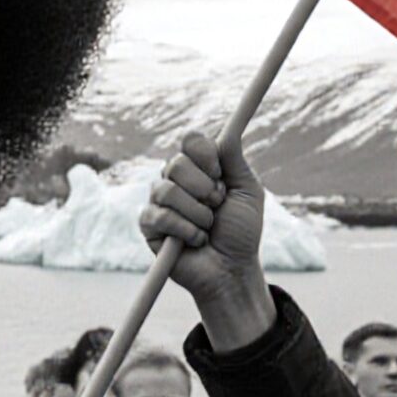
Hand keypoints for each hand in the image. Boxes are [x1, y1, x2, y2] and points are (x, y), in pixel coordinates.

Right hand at [139, 131, 277, 349]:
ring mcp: (159, 202)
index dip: (204, 155)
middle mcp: (175, 180)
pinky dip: (186, 231)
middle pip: (174, 163)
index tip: (220, 173)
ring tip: (207, 227)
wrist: (232, 269)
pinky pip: (159, 216)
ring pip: (166, 190)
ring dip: (197, 213)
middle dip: (204, 189)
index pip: (190, 141)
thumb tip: (230, 128)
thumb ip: (235, 160)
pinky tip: (196, 241)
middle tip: (217, 206)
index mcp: (199, 168)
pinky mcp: (149, 225)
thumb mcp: (247, 191)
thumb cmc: (241, 232)